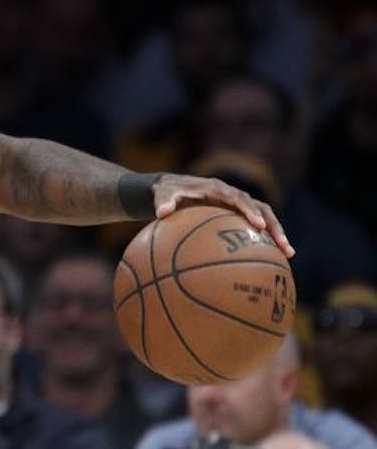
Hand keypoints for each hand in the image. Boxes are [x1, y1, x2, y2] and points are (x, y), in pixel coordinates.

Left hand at [153, 173, 294, 256]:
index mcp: (217, 188)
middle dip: (273, 225)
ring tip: (287, 254)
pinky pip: (255, 225)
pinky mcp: (237, 213)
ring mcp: (237, 204)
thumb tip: (162, 213)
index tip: (257, 224)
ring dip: (276, 233)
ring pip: (264, 216)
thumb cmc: (165, 192)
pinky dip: (263, 239)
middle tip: (283, 245)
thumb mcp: (161, 194)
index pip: (238, 198)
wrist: (170, 188)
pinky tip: (270, 260)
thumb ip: (163, 202)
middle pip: (260, 208)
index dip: (249, 210)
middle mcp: (232, 194)